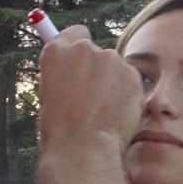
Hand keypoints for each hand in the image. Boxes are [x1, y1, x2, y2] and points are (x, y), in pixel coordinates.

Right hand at [37, 25, 143, 152]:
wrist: (83, 149)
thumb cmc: (61, 132)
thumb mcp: (51, 96)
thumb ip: (66, 77)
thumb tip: (78, 74)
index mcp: (55, 52)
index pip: (74, 34)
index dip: (79, 50)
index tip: (82, 64)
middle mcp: (83, 48)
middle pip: (96, 51)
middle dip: (98, 70)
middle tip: (93, 99)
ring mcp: (109, 59)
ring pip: (115, 67)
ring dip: (113, 83)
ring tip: (103, 113)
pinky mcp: (131, 73)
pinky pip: (130, 80)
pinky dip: (127, 95)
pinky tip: (116, 115)